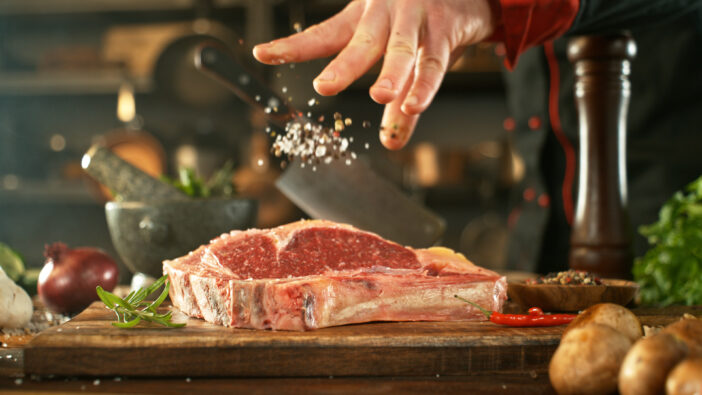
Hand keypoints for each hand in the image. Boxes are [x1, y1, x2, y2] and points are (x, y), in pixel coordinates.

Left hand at [253, 0, 495, 149]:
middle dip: (344, 66)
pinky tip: (415, 104)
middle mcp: (385, 15)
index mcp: (363, 19)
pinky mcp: (444, 29)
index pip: (324, 34)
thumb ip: (396, 103)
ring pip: (401, 49)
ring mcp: (416, 19)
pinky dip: (425, 83)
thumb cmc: (428, 25)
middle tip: (325, 87)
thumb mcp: (403, 60)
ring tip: (379, 96)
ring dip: (392, 74)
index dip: (294, 46)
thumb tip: (391, 144)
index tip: (263, 54)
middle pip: (362, 43)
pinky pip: (434, 60)